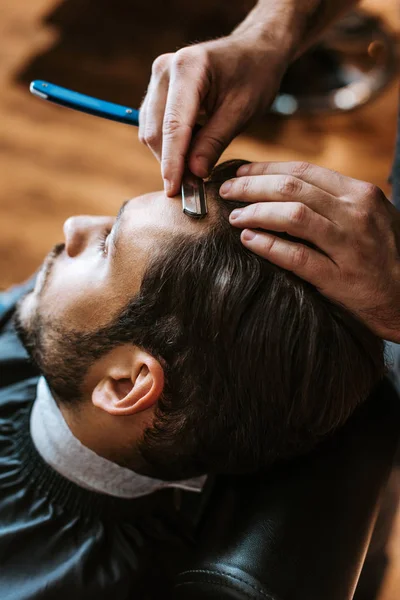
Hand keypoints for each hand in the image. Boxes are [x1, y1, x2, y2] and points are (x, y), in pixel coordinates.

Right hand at [139, 35, 288, 195]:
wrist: (254, 51)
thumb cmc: (254, 76)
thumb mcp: (241, 111)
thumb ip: (214, 142)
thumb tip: (193, 173)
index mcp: (189, 68)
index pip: (173, 125)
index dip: (172, 162)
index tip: (174, 190)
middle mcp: (165, 69)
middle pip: (156, 131)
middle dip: (171, 162)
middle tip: (193, 187)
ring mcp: (158, 78)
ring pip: (150, 131)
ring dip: (169, 155)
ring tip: (198, 164)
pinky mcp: (157, 89)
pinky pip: (154, 125)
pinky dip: (170, 144)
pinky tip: (193, 146)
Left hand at [220, 161, 399, 341]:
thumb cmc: (384, 255)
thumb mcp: (368, 216)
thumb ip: (334, 201)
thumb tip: (285, 190)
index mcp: (360, 194)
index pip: (303, 171)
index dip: (266, 169)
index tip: (241, 174)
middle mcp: (355, 214)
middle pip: (292, 189)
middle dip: (252, 187)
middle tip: (227, 192)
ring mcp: (349, 246)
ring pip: (292, 216)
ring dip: (256, 212)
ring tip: (235, 217)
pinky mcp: (340, 278)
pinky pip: (296, 257)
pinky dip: (268, 246)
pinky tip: (247, 241)